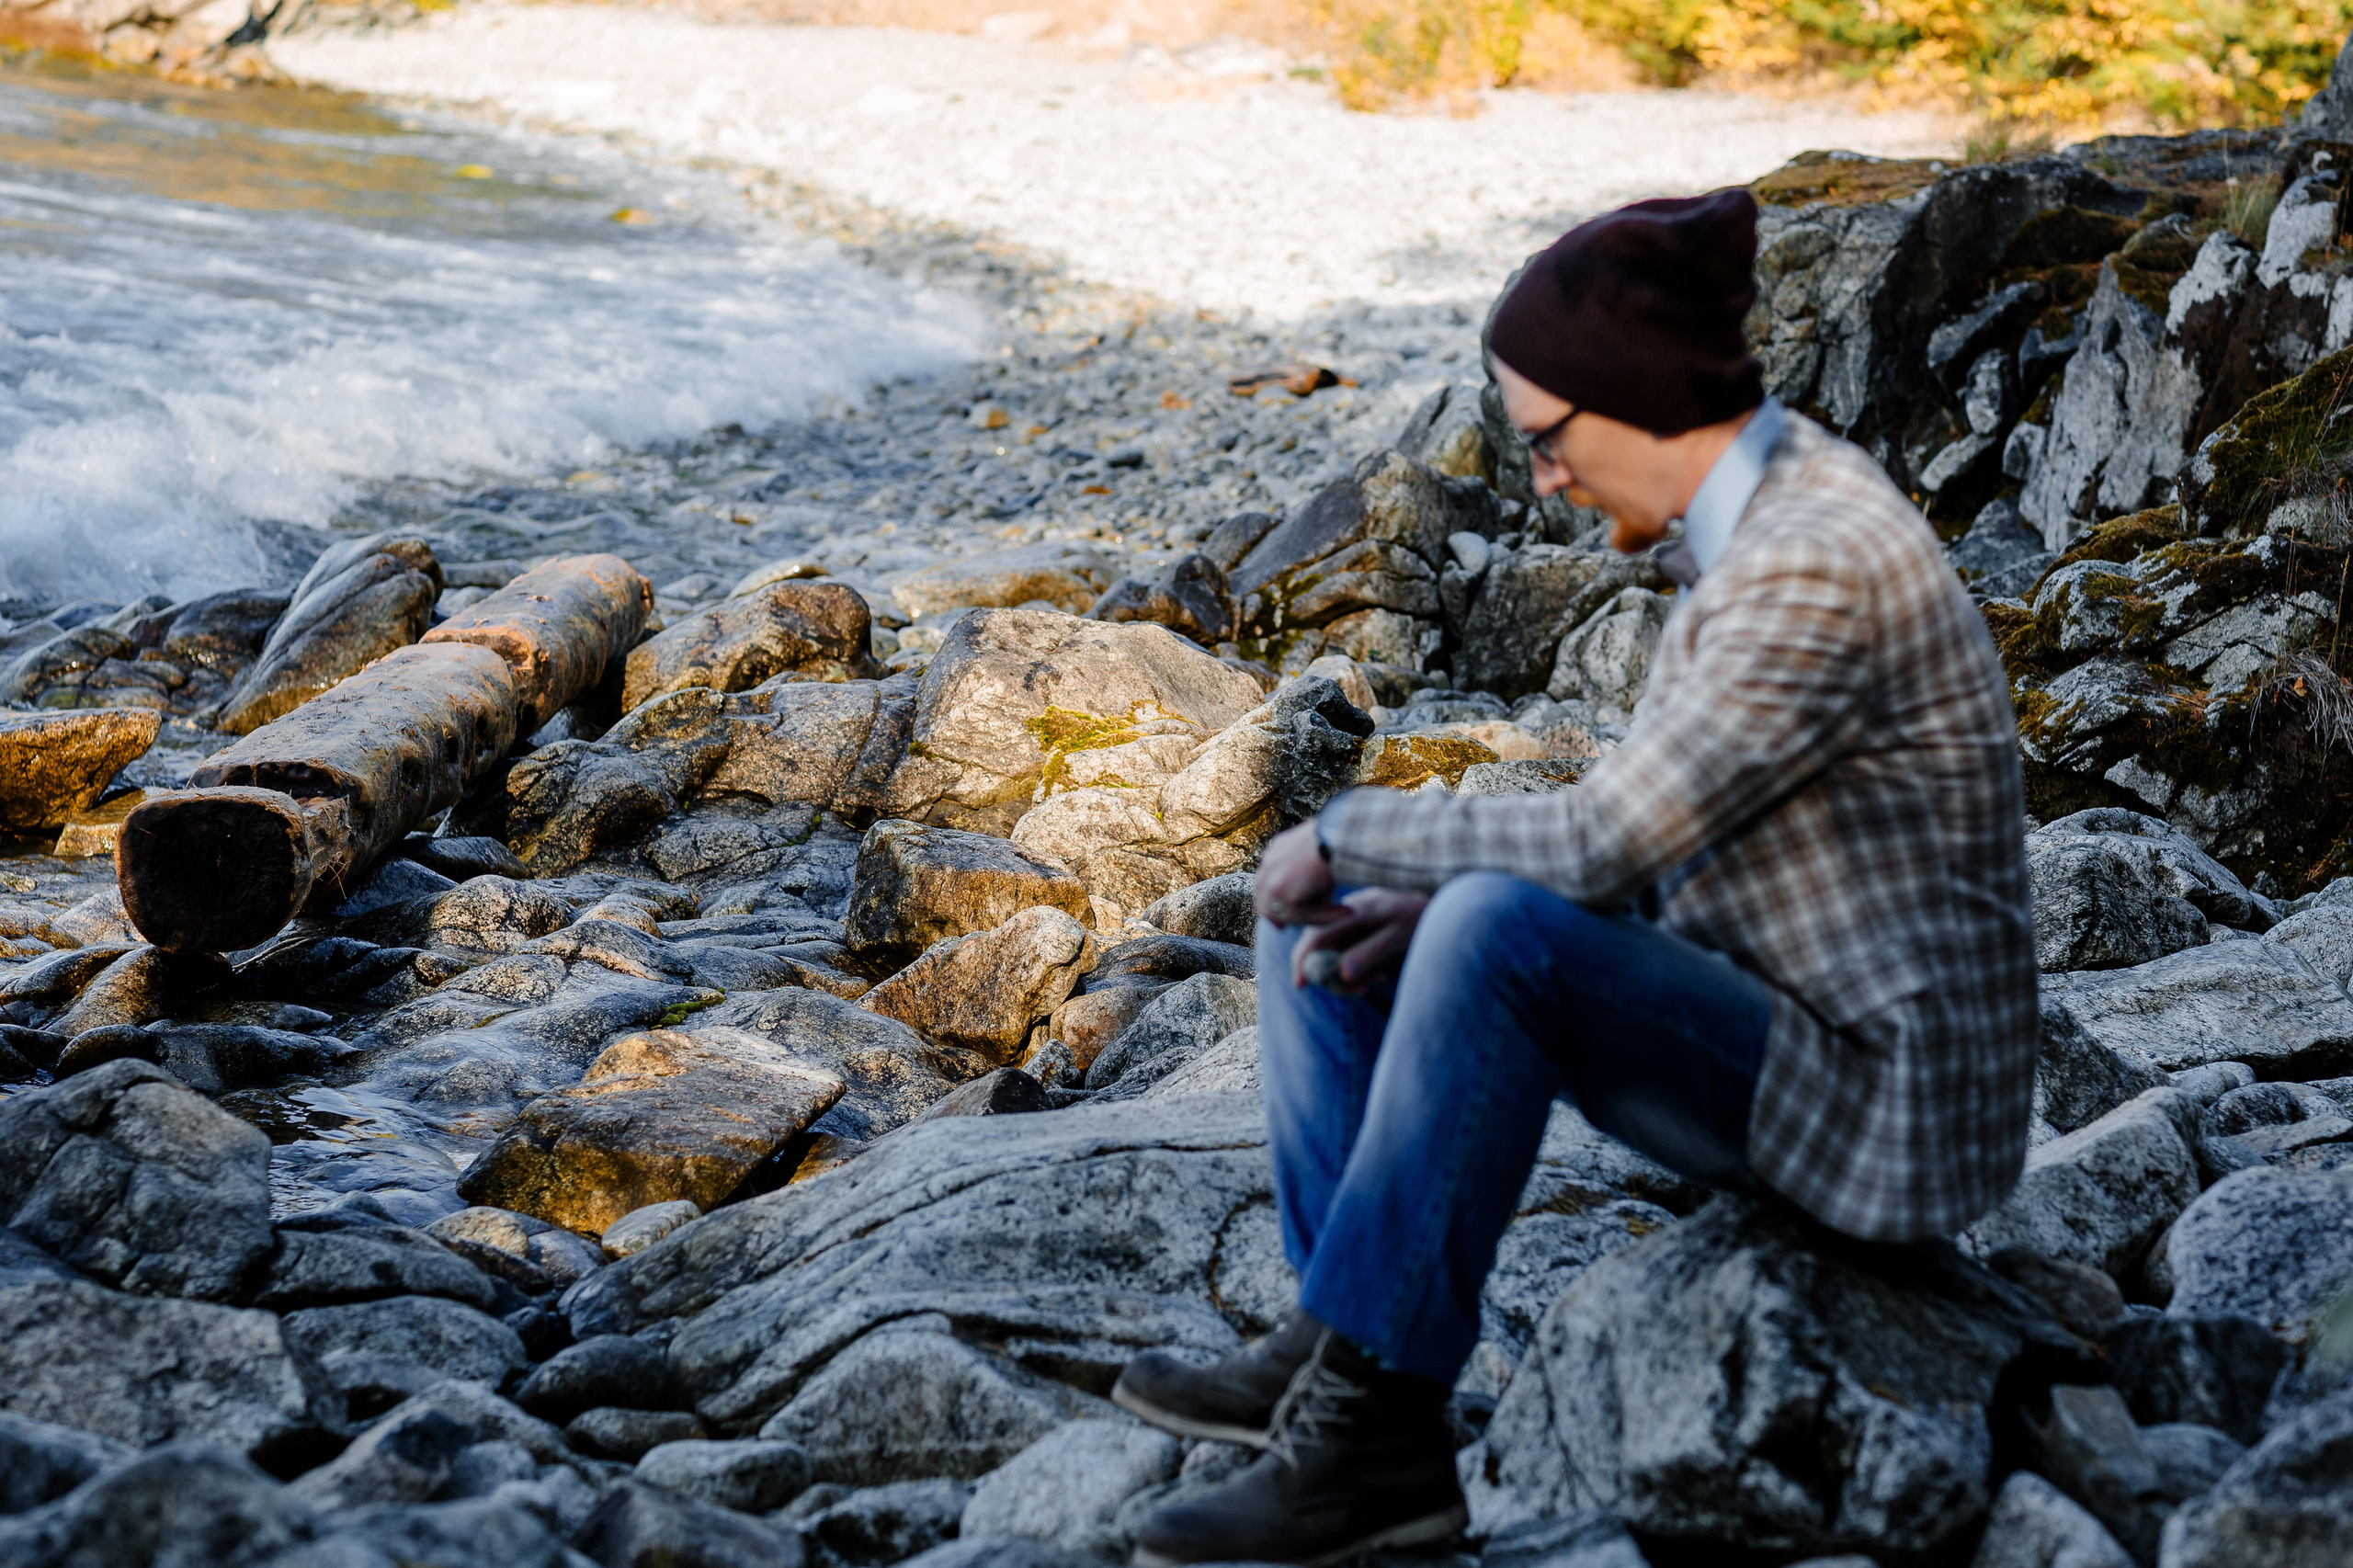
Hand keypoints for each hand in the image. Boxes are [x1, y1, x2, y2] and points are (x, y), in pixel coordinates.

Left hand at [1256, 821, 1343, 929]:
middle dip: (1279, 918)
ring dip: (1315, 918)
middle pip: (1265, 902)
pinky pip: (1302, 916)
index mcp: (1278, 851)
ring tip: (1342, 913)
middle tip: (1289, 929)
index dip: (1274, 903)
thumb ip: (1310, 878)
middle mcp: (1270, 863)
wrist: (1343, 833)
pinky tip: (1346, 912)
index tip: (1282, 920)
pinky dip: (1326, 917)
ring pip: (1287, 913)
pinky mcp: (1281, 891)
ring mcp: (1272, 878)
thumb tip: (1319, 901)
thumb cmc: (1341, 841)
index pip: (1267, 883)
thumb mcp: (1321, 858)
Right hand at [1292, 888, 1429, 993]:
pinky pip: (1344, 958)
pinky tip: (1379, 974)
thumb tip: (1342, 975)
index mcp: (1353, 909)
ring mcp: (1349, 926)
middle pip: (1318, 949)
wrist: (1438, 906)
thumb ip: (1369, 952)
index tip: (1300, 984)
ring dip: (1347, 976)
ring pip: (1331, 957)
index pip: (1317, 934)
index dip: (1303, 958)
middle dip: (1332, 976)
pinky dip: (1356, 972)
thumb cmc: (1420, 916)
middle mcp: (1344, 916)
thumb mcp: (1398, 935)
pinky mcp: (1355, 935)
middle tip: (1359, 990)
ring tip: (1377, 979)